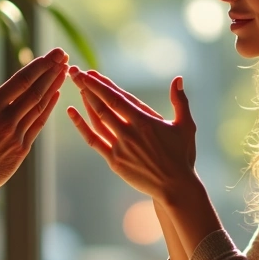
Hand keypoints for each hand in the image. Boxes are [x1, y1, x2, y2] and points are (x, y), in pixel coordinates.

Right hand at [0, 48, 67, 195]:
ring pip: (39, 106)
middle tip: (63, 55)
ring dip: (53, 86)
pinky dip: (48, 108)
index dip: (38, 66)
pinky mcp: (21, 149)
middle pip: (34, 90)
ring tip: (64, 70)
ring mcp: (15, 135)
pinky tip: (55, 95)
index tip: (51, 54)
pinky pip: (38, 124)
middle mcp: (5, 120)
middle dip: (51, 71)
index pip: (20, 81)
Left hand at [66, 68, 196, 201]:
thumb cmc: (181, 155)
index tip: (89, 74)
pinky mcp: (114, 160)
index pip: (117, 99)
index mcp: (144, 121)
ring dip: (85, 103)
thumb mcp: (186, 126)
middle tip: (75, 73)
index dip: (101, 85)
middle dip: (87, 88)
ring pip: (97, 121)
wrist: (174, 186)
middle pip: (102, 107)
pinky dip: (81, 126)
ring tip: (77, 88)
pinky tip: (72, 112)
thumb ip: (180, 101)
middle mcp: (129, 133)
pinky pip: (94, 140)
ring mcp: (120, 147)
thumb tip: (178, 79)